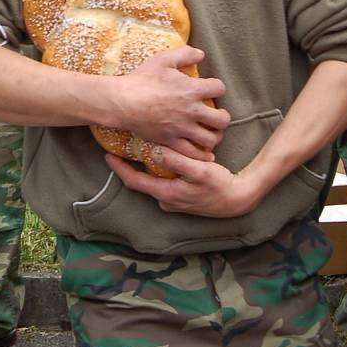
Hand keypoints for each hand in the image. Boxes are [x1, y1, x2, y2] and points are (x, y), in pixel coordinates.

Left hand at [106, 147, 255, 216]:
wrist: (238, 200)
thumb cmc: (219, 185)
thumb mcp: (198, 170)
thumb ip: (176, 161)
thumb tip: (153, 152)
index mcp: (166, 193)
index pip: (134, 181)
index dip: (119, 168)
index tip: (107, 155)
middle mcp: (166, 200)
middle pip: (141, 180)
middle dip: (131, 165)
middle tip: (123, 147)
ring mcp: (174, 200)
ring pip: (154, 180)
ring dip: (147, 166)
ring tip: (143, 148)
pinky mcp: (182, 197)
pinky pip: (165, 181)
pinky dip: (160, 169)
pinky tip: (165, 157)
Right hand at [116, 46, 229, 158]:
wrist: (123, 101)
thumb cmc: (142, 79)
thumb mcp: (163, 59)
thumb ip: (185, 54)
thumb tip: (201, 54)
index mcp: (192, 89)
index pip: (219, 89)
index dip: (217, 87)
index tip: (210, 89)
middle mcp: (192, 111)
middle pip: (222, 120)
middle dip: (222, 117)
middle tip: (215, 115)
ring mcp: (182, 128)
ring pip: (211, 139)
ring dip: (213, 135)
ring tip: (209, 132)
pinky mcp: (171, 141)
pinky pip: (192, 153)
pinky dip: (200, 153)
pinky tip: (201, 149)